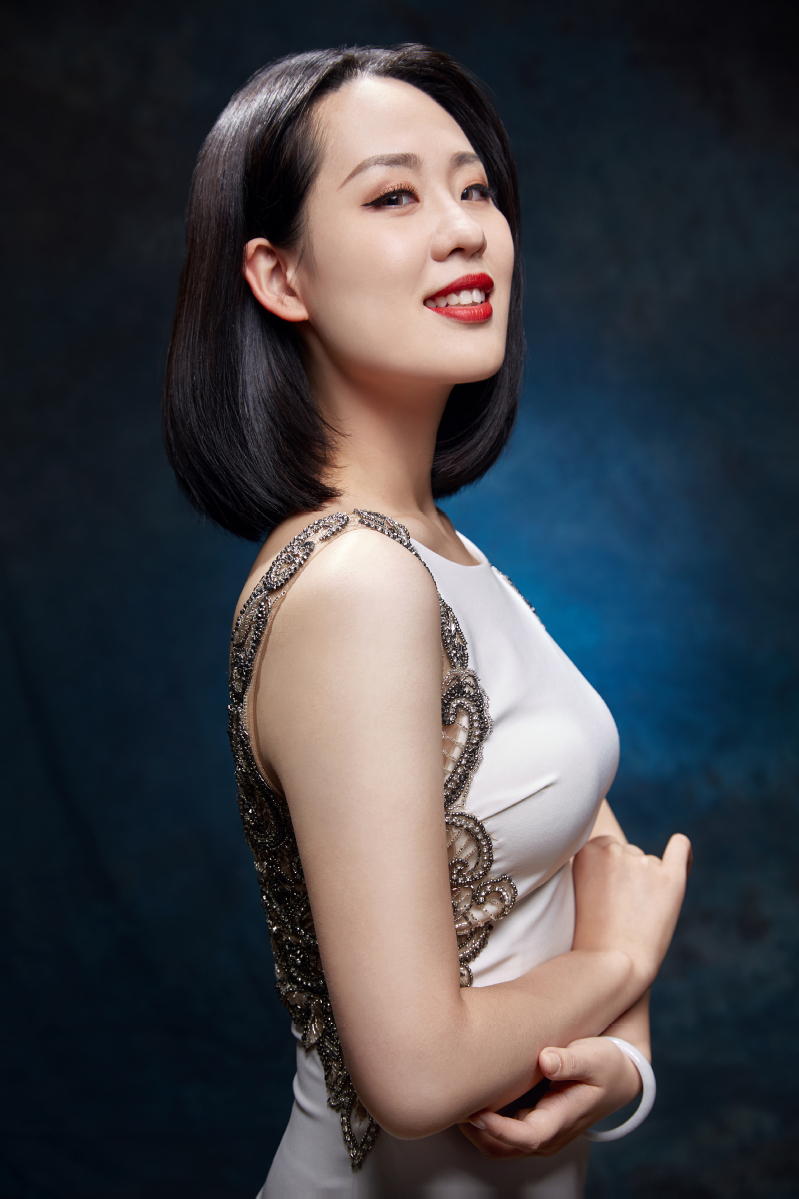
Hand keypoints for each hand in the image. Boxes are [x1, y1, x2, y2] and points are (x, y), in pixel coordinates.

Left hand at [458, 1037, 641, 1157]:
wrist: (619, 1075)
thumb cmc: (606, 1065)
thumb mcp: (594, 1057)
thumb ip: (570, 1060)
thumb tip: (546, 1060)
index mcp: (562, 1120)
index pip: (525, 1137)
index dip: (498, 1129)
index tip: (475, 1112)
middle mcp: (549, 1134)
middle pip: (504, 1149)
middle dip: (476, 1133)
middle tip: (455, 1104)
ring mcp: (541, 1132)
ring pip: (499, 1146)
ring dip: (477, 1130)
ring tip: (459, 1101)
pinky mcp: (534, 1124)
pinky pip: (503, 1135)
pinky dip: (485, 1123)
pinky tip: (475, 1097)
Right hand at [572, 833, 691, 991]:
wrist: (612, 967)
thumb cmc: (592, 935)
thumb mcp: (578, 891)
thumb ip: (595, 865)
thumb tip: (622, 849)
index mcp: (587, 850)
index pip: (604, 846)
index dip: (607, 872)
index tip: (605, 895)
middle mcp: (614, 850)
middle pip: (627, 853)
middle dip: (627, 877)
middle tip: (620, 911)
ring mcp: (644, 863)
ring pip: (649, 863)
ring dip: (646, 884)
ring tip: (637, 917)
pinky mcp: (671, 879)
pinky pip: (679, 848)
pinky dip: (681, 850)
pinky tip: (680, 853)